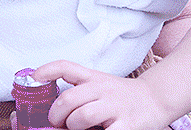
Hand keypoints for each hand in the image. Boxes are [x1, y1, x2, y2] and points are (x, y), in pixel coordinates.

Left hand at [34, 61, 170, 129]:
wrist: (156, 99)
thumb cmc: (122, 97)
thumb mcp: (100, 86)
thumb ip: (79, 92)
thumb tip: (52, 111)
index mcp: (93, 78)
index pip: (67, 67)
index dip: (47, 70)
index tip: (34, 78)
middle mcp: (102, 90)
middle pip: (68, 98)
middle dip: (56, 114)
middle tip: (56, 122)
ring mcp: (114, 107)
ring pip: (82, 116)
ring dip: (73, 126)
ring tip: (76, 129)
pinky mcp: (126, 126)